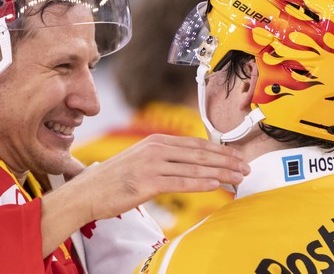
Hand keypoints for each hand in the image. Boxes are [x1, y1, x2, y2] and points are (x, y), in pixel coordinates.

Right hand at [40, 134, 248, 255]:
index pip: (196, 144)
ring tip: (239, 178)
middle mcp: (155, 148)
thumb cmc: (114, 179)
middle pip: (200, 154)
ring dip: (221, 173)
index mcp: (156, 141)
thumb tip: (190, 164)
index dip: (220, 150)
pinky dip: (201, 183)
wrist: (87, 192)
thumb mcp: (140, 159)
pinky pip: (181, 182)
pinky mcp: (147, 182)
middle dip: (227, 161)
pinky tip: (217, 185)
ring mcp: (151, 164)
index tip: (237, 157)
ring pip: (195, 167)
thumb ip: (164, 158)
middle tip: (246, 168)